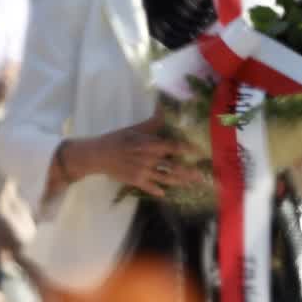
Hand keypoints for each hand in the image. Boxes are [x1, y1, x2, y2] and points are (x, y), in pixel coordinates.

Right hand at [71, 114, 198, 197]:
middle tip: (202, 176)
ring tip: (190, 184)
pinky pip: (150, 187)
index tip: (200, 152)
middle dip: (189, 172)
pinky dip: (157, 190)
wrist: (98, 154)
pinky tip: (164, 194)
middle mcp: (148, 159)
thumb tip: (164, 108)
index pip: (173, 147)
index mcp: (149, 144)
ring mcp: (142, 171)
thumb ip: (152, 123)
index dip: (188, 150)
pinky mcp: (135, 181)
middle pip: (173, 166)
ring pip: (165, 178)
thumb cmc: (118, 139)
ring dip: (179, 182)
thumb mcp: (135, 129)